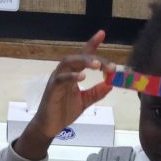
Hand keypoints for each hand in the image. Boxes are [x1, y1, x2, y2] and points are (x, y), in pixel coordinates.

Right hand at [14, 31, 115, 159]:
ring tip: (97, 65)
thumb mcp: (85, 101)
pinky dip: (71, 76)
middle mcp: (64, 72)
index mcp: (73, 73)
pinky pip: (60, 79)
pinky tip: (81, 77)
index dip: (92, 45)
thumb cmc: (63, 111)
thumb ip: (96, 92)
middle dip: (95, 58)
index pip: (83, 56)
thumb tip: (110, 83)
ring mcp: (57, 80)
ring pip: (68, 63)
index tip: (102, 34)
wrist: (49, 126)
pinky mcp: (52, 89)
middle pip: (79, 58)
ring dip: (83, 62)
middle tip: (109, 66)